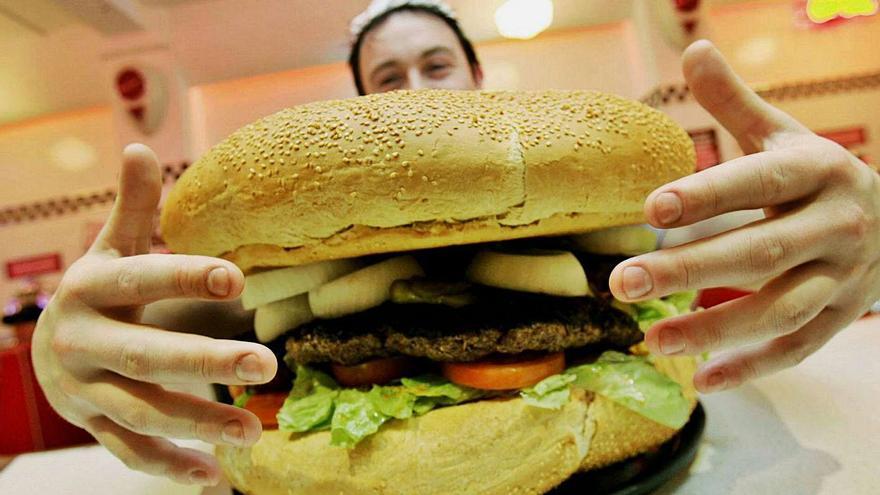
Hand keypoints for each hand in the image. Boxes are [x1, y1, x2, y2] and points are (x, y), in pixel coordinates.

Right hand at [31, 144, 276, 484]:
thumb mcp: (111, 248)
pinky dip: (169, 468)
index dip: (183, 276)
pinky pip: (128, 452)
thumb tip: (138, 145)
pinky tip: (215, 479)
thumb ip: (133, 207)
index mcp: (91, 288)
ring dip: (197, 424)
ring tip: (254, 433)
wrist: (43, 348)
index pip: (141, 279)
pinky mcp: (92, 426)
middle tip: (266, 364)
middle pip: (145, 355)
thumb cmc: (97, 291)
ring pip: (141, 412)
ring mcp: (84, 390)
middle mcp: (83, 341)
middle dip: (204, 362)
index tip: (236, 279)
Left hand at [609, 40, 879, 392]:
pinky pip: (800, 348)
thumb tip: (695, 49)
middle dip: (688, 270)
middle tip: (623, 283)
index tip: (651, 208)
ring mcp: (843, 278)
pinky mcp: (843, 317)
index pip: (758, 183)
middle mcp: (834, 226)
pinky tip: (704, 380)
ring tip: (653, 339)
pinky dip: (755, 366)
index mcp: (816, 172)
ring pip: (780, 310)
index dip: (708, 195)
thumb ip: (735, 103)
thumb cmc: (818, 176)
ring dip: (716, 329)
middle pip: (759, 253)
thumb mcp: (785, 135)